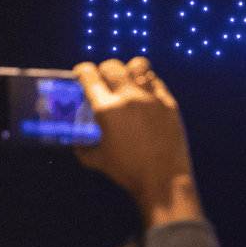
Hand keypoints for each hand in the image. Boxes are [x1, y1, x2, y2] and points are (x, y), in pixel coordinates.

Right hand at [73, 58, 202, 226]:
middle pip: (112, 66)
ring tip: (126, 81)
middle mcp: (130, 98)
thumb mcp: (97, 160)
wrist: (163, 180)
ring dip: (127, 71)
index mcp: (108, 109)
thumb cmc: (128, 172)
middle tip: (102, 79)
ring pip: (138, 66)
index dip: (81, 70)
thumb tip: (76, 141)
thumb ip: (82, 147)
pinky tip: (143, 93)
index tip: (80, 73)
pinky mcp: (169, 103)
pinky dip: (147, 83)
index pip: (90, 75)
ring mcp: (152, 98)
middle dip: (102, 70)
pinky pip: (156, 81)